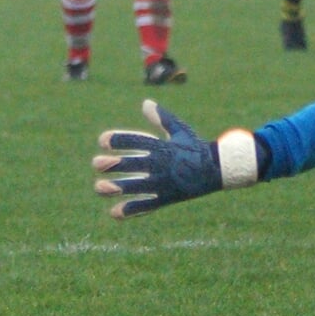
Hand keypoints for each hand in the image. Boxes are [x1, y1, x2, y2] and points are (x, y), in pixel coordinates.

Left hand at [92, 100, 258, 218]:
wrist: (218, 170)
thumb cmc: (195, 147)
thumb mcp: (179, 130)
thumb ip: (161, 118)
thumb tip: (145, 103)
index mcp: (162, 146)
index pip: (136, 141)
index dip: (118, 140)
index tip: (103, 140)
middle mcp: (161, 164)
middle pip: (133, 164)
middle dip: (113, 164)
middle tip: (96, 164)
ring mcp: (164, 183)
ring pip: (136, 186)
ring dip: (116, 188)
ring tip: (98, 187)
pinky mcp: (167, 198)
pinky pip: (147, 205)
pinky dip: (130, 210)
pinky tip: (114, 212)